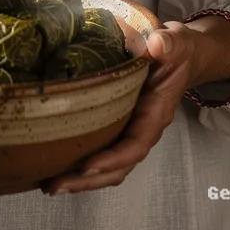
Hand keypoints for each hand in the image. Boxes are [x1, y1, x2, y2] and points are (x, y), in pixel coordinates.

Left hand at [42, 22, 197, 195]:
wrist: (180, 56)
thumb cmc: (177, 51)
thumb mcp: (176, 44)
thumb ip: (169, 45)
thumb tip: (156, 44)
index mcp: (156, 114)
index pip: (135, 145)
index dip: (112, 159)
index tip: (86, 167)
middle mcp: (143, 128)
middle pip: (118, 167)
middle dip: (87, 180)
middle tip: (53, 186)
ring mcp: (130, 129)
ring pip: (108, 165)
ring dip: (80, 178)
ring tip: (49, 184)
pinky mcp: (118, 124)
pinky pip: (102, 150)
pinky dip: (81, 162)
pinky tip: (56, 162)